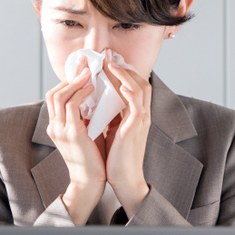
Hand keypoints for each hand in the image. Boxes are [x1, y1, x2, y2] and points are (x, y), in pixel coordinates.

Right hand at [45, 58, 106, 224]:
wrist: (91, 182)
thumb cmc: (92, 158)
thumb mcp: (87, 132)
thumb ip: (87, 116)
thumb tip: (97, 99)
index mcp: (56, 126)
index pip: (55, 97)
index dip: (68, 82)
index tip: (84, 70)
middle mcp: (54, 127)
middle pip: (53, 92)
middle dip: (70, 76)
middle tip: (86, 63)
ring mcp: (60, 130)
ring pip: (60, 95)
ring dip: (76, 81)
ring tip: (90, 73)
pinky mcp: (71, 134)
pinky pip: (72, 106)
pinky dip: (81, 93)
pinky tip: (93, 88)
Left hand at [102, 55, 151, 218]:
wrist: (124, 180)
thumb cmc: (116, 158)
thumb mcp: (111, 131)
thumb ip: (109, 116)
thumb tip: (93, 103)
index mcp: (135, 115)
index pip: (133, 86)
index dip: (122, 71)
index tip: (107, 61)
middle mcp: (141, 115)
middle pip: (140, 81)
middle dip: (124, 66)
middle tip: (108, 55)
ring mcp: (141, 120)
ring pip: (140, 87)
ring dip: (125, 73)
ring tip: (111, 63)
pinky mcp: (137, 127)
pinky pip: (137, 103)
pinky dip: (129, 90)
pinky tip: (119, 83)